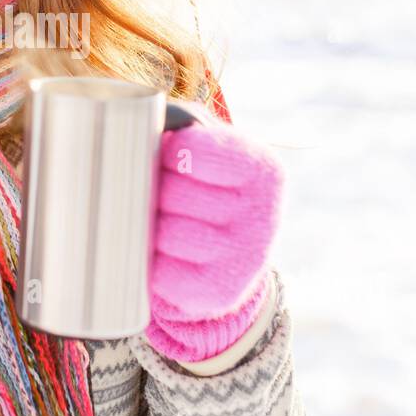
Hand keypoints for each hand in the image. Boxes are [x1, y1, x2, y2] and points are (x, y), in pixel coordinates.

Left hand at [145, 120, 282, 360]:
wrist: (225, 256)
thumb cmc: (203, 186)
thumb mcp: (204, 146)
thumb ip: (180, 122)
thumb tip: (151, 125)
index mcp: (264, 168)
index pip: (190, 149)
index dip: (166, 153)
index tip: (169, 158)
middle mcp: (265, 213)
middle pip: (172, 193)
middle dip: (157, 193)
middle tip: (166, 198)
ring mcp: (246, 257)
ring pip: (165, 232)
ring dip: (150, 228)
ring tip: (166, 225)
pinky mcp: (222, 293)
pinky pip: (161, 272)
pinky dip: (152, 263)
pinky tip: (169, 257)